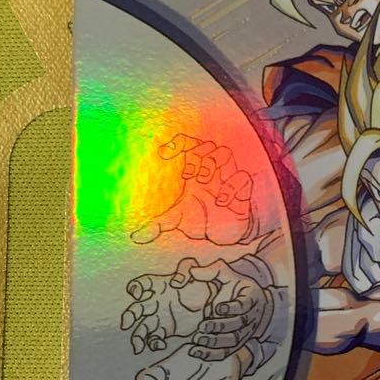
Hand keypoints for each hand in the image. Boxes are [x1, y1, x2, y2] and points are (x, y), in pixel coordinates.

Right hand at [120, 258, 211, 353]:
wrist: (215, 304)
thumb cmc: (205, 284)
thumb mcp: (200, 271)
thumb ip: (188, 270)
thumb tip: (176, 282)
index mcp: (161, 285)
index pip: (144, 283)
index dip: (137, 287)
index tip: (138, 293)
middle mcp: (155, 301)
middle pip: (137, 308)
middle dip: (130, 315)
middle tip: (126, 324)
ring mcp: (159, 317)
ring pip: (142, 327)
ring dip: (137, 336)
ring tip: (138, 347)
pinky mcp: (166, 329)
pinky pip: (154, 337)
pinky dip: (154, 342)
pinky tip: (160, 345)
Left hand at [131, 135, 255, 244]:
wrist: (223, 234)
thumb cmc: (200, 219)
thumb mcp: (176, 220)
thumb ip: (157, 225)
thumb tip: (136, 236)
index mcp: (194, 171)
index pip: (188, 144)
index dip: (178, 143)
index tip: (164, 154)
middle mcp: (211, 171)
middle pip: (207, 145)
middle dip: (196, 155)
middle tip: (187, 174)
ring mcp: (226, 180)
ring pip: (225, 153)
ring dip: (214, 162)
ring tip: (203, 181)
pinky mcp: (241, 194)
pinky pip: (243, 178)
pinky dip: (232, 187)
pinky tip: (222, 202)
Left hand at [179, 259, 274, 359]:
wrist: (255, 305)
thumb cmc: (237, 287)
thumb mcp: (227, 274)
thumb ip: (210, 271)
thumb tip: (191, 272)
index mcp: (251, 297)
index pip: (245, 304)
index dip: (233, 307)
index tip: (218, 307)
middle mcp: (251, 317)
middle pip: (238, 325)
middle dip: (220, 327)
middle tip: (203, 325)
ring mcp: (245, 332)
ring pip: (232, 342)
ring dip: (214, 342)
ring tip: (198, 338)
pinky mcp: (236, 344)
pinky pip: (225, 353)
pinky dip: (210, 354)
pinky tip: (195, 351)